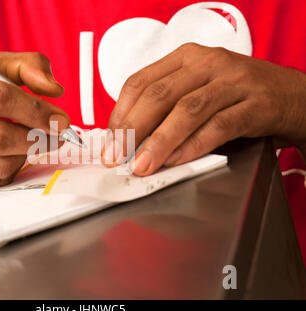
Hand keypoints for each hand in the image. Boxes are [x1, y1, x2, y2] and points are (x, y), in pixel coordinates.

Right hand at [0, 52, 66, 191]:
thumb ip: (29, 67)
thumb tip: (53, 89)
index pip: (0, 98)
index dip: (37, 111)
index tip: (61, 120)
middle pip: (0, 137)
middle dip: (39, 139)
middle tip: (57, 136)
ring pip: (2, 164)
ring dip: (26, 154)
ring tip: (28, 140)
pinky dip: (12, 168)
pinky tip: (7, 154)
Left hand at [103, 43, 305, 174]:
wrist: (294, 96)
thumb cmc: (237, 95)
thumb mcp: (198, 89)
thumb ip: (166, 106)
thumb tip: (128, 136)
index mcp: (186, 58)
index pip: (141, 82)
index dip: (120, 114)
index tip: (109, 141)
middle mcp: (207, 64)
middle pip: (159, 95)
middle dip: (132, 130)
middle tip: (117, 157)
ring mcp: (233, 82)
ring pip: (187, 110)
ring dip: (160, 141)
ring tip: (142, 165)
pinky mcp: (256, 104)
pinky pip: (218, 126)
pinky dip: (193, 145)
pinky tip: (177, 160)